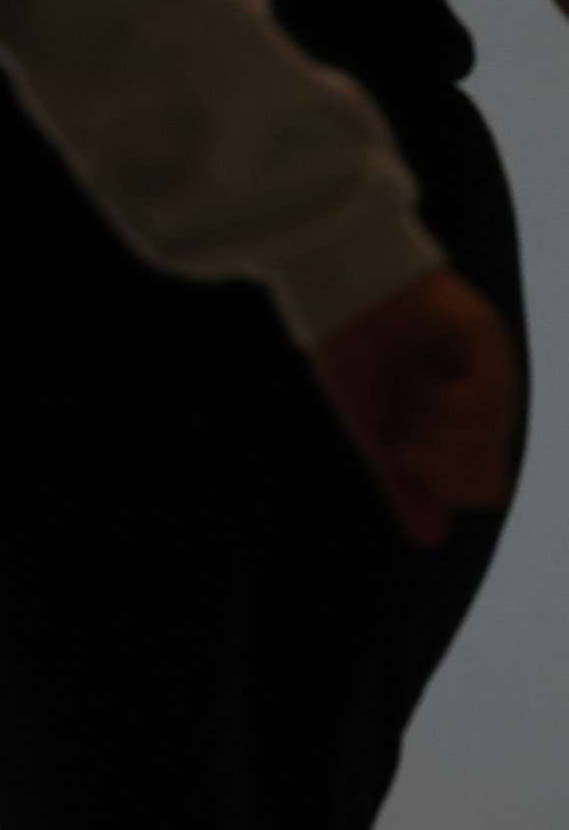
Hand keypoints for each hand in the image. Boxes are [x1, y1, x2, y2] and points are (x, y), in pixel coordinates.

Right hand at [312, 268, 515, 547]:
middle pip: (486, 476)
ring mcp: (492, 371)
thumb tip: (431, 541)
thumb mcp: (376, 432)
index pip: (483, 489)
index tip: (402, 456)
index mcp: (465, 423)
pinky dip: (447, 403)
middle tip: (406, 431)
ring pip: (485, 442)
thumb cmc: (352, 352)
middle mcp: (488, 400)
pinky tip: (424, 380)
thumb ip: (403, 483)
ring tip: (414, 397)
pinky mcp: (487, 342)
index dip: (443, 486)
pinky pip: (480, 401)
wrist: (337, 288)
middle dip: (436, 464)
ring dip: (437, 432)